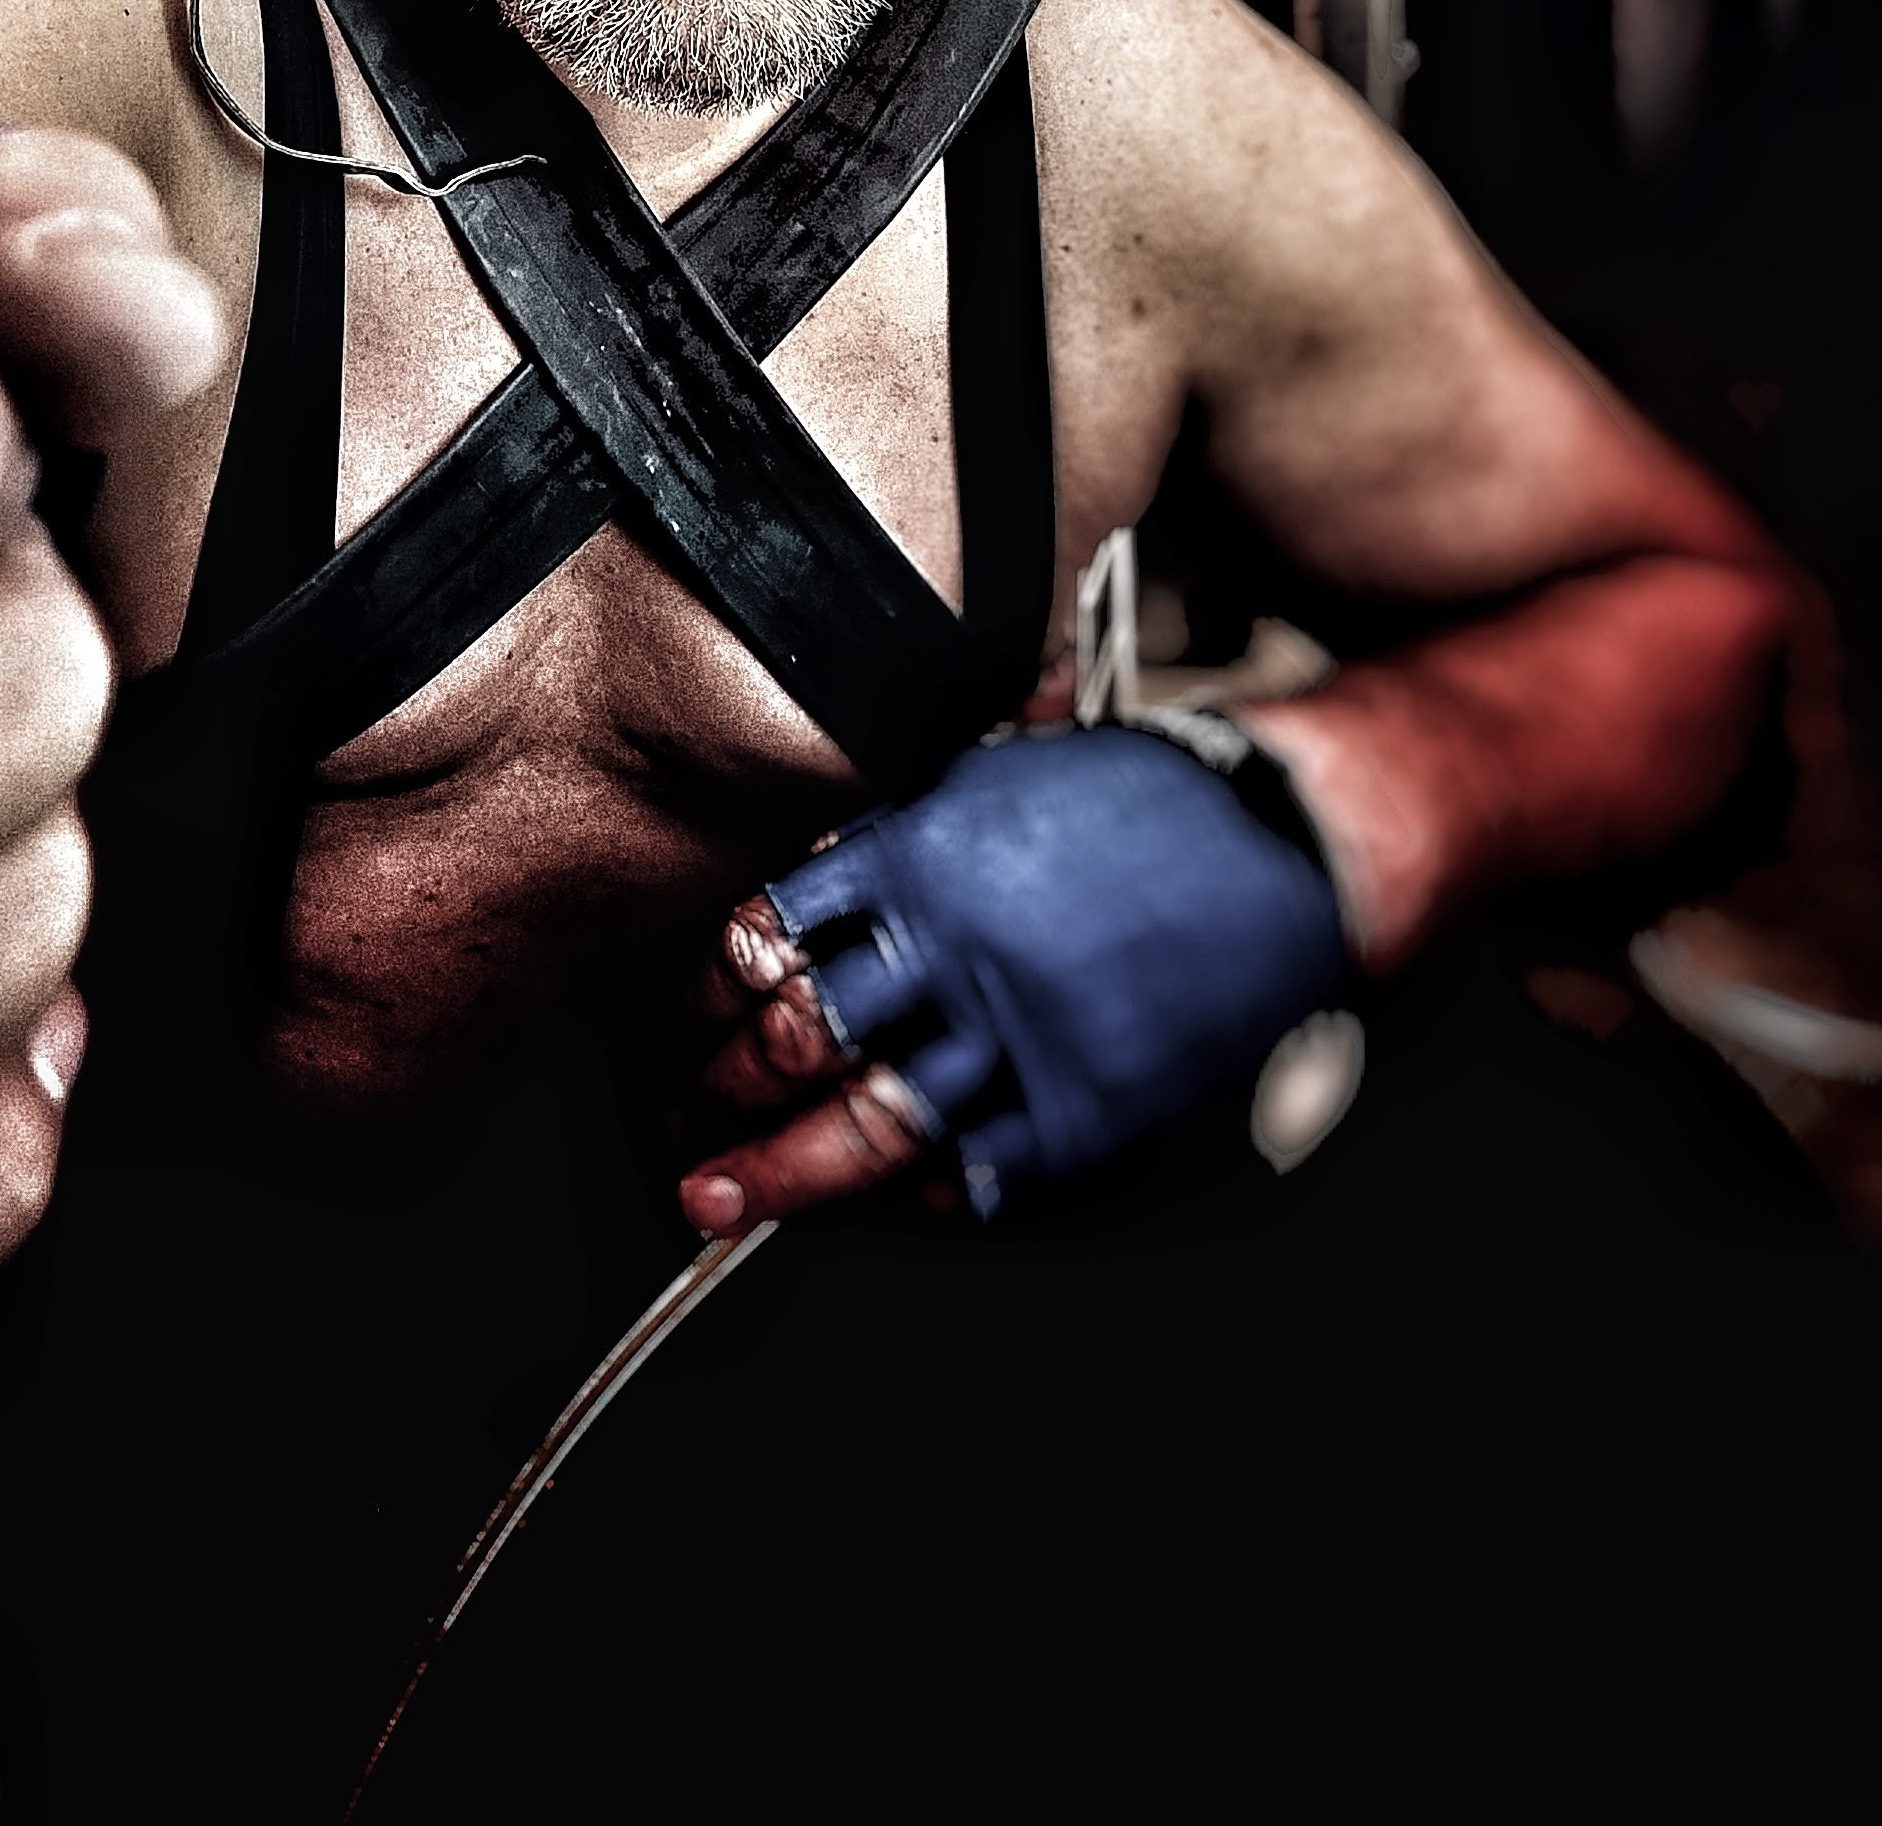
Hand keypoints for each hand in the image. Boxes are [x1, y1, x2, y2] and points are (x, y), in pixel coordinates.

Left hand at [681, 726, 1348, 1231]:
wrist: (1282, 842)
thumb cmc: (1144, 799)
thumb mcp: (993, 776)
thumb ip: (899, 837)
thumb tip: (813, 890)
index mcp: (925, 854)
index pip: (776, 930)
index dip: (719, 986)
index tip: (700, 1014)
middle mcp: (961, 949)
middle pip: (804, 1040)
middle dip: (726, 1089)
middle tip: (687, 1116)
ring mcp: (1025, 1036)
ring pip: (873, 1122)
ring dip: (786, 1170)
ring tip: (726, 1194)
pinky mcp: (1092, 1104)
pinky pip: (984, 1171)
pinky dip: (931, 1189)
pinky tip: (900, 1194)